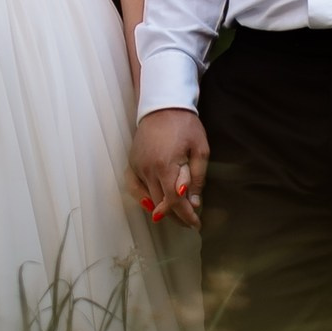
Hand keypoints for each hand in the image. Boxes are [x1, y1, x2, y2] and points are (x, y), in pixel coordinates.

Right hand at [128, 108, 207, 230]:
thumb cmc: (185, 125)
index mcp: (166, 165)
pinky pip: (134, 188)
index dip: (186, 215)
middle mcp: (147, 169)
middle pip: (161, 203)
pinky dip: (143, 199)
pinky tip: (152, 205)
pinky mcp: (131, 164)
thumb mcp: (200, 149)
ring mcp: (137, 167)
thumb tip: (193, 203)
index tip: (196, 224)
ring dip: (163, 209)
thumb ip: (197, 178)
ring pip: (148, 198)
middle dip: (177, 216)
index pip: (174, 200)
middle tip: (191, 221)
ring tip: (177, 216)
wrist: (162, 106)